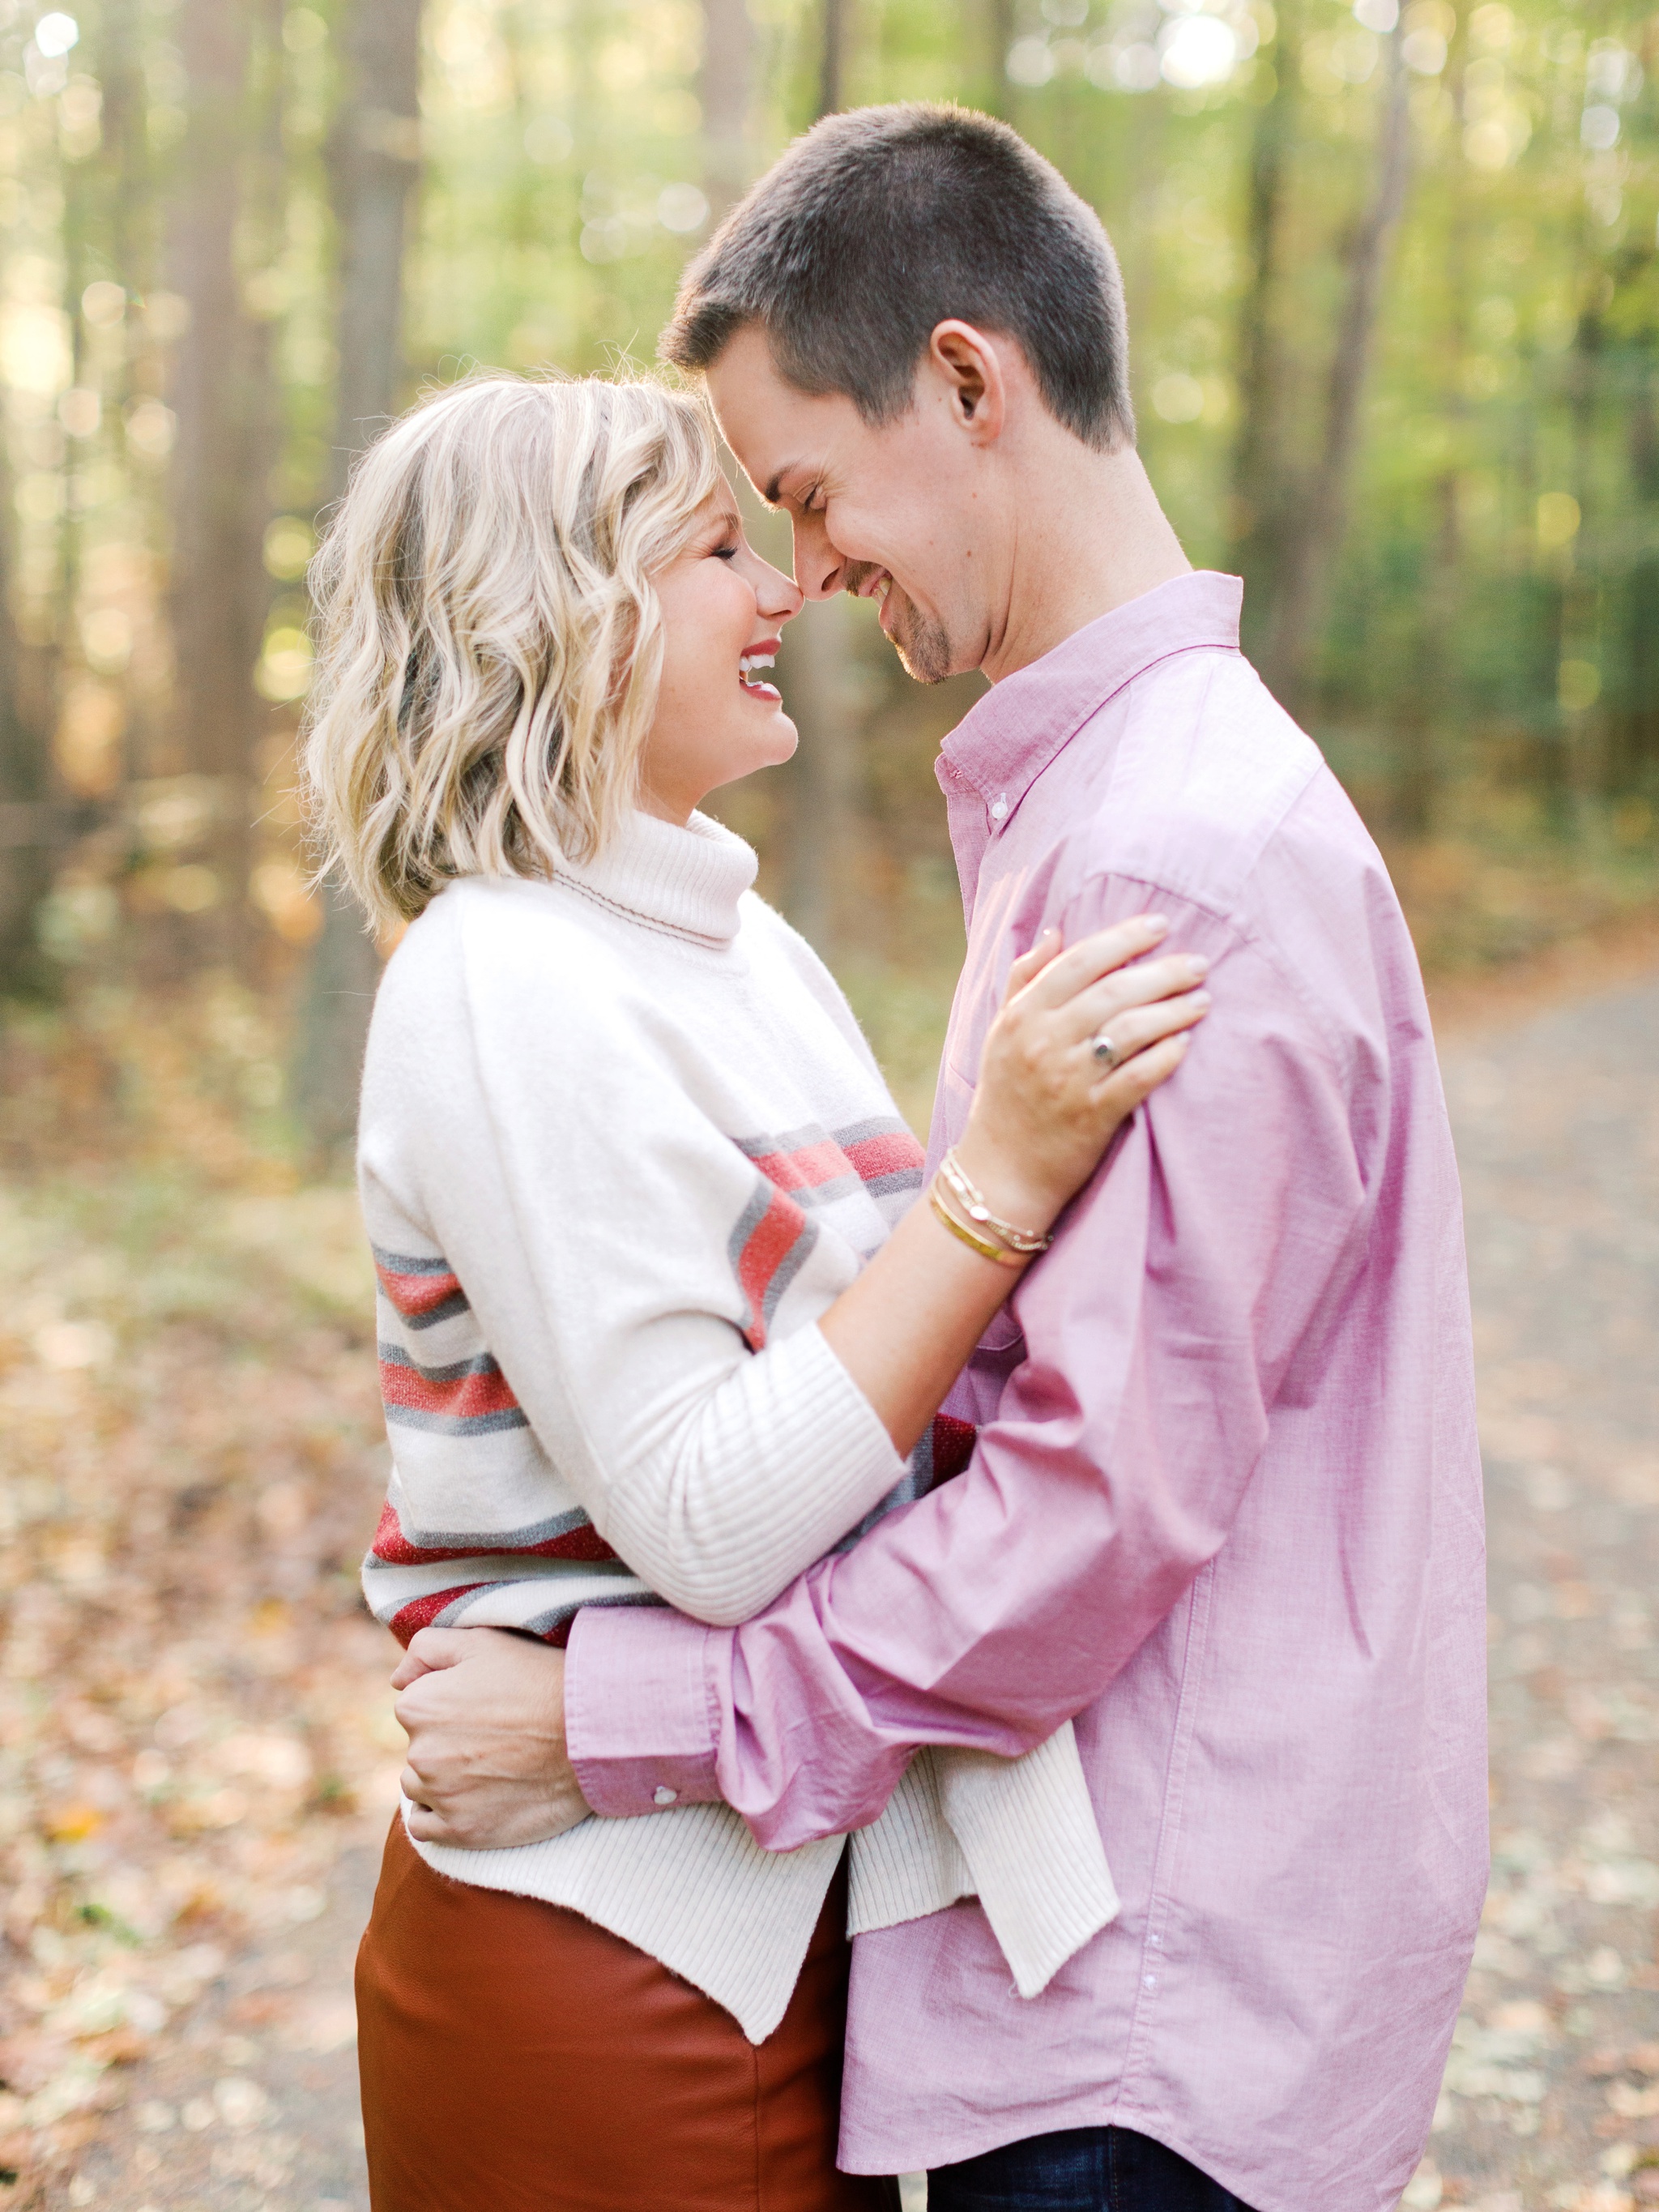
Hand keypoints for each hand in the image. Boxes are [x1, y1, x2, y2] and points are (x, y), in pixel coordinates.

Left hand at [390, 1627, 591, 1848]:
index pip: (415, 1707)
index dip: (449, 1704)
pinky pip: (425, 1827)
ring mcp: (441, 1796)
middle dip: (446, 1742)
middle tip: (493, 1737)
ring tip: (489, 1767)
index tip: (482, 1707)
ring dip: (443, 1779)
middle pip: (418, 1748)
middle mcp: (420, 1753)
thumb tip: (397, 1680)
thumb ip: (428, 1648)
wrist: (591, 1732)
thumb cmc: (539, 1679)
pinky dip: (440, 1815)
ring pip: (420, 1787)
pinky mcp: (462, 1831)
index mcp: (419, 1705)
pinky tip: (468, 1800)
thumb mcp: (484, 1642)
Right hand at [957, 914, 1208, 1230]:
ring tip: (1203, 999)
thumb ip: (1025, 978)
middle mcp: (1044, 1042)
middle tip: (1199, 963)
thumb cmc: (1006, 1094)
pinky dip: (1166, 1056)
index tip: (1160, 924)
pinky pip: (1138, 1078)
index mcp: (1022, 1016)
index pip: (1079, 961)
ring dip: (1174, 1010)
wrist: (1000, 1170)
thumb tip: (1055, 931)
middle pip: (1113, 991)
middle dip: (1163, 971)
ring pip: (1131, 1030)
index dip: (1123, 937)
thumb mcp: (1002, 1032)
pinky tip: (1186, 1042)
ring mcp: (1069, 1080)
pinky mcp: (1092, 1116)